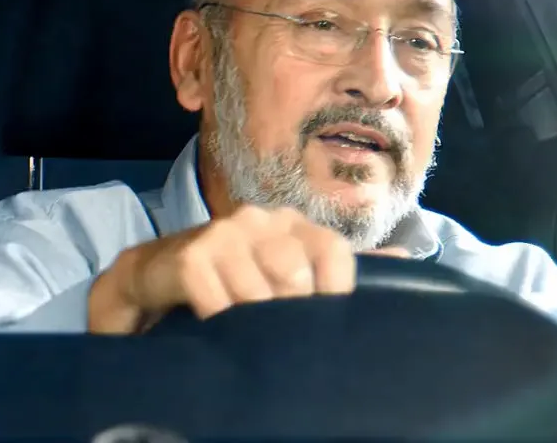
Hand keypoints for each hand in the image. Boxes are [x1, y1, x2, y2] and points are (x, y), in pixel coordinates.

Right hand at [88, 205, 356, 333]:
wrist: (149, 276)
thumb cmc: (225, 279)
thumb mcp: (280, 270)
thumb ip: (333, 266)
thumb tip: (407, 256)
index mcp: (289, 223)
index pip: (334, 252)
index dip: (332, 294)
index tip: (318, 324)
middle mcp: (258, 219)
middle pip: (296, 274)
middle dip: (289, 314)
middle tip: (276, 338)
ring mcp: (221, 234)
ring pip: (260, 293)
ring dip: (254, 324)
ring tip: (246, 337)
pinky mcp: (189, 257)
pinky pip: (219, 303)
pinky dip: (222, 324)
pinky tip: (216, 330)